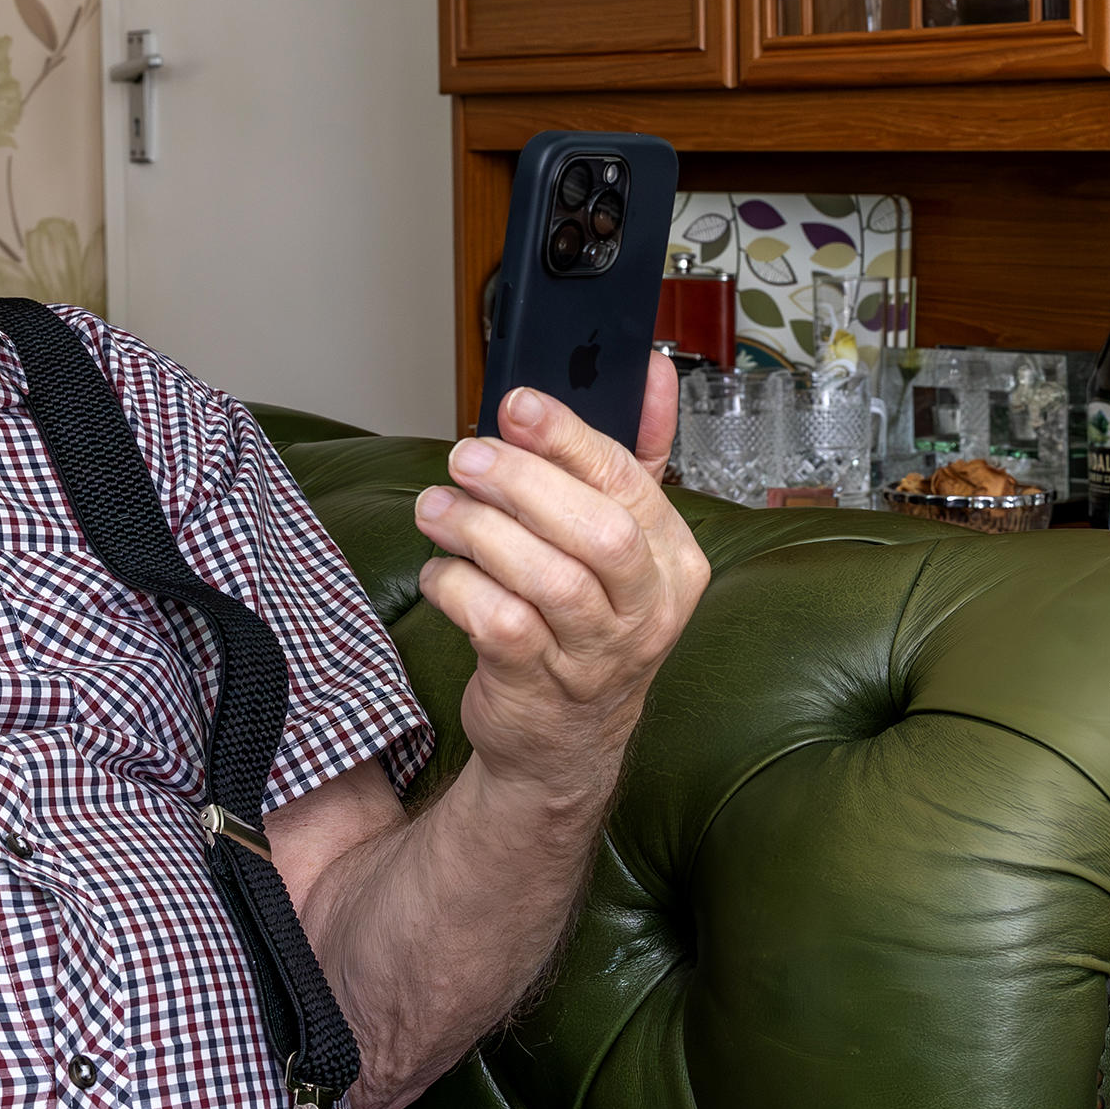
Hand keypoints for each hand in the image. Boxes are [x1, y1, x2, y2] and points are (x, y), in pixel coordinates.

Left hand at [413, 353, 705, 806]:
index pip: (630, 482)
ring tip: (436, 508)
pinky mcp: (541, 689)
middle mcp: (647, 609)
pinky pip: (500, 627)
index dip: (570, 437)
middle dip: (524, 483)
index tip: (517, 404)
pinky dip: (460, 588)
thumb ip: (638, 453)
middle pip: (598, 532)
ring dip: (481, 532)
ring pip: (548, 580)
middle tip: (465, 458)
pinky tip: (442, 570)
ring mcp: (597, 655)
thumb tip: (654, 368)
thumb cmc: (589, 619)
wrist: (565, 740)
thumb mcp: (626, 539)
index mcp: (673, 559)